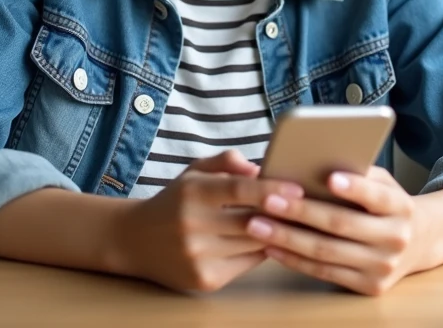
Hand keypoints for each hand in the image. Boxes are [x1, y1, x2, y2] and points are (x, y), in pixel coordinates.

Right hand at [115, 150, 305, 292]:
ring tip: (295, 221)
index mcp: (191, 194)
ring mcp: (198, 257)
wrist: (134, 241)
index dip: (270, 190)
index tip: (298, 189)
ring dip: (276, 233)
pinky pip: (247, 264)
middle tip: (308, 206)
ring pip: (254, 244)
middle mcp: (192, 226)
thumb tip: (257, 167)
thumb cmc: (174, 202)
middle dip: (281, 214)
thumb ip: (225, 162)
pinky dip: (261, 251)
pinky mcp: (205, 280)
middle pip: (252, 221)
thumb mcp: (193, 172)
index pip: (237, 191)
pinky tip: (269, 240)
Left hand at [247, 166, 434, 295]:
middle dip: (300, 212)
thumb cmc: (386, 204)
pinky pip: (324, 273)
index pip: (377, 196)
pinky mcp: (369, 287)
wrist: (419, 243)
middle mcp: (395, 238)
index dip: (354, 188)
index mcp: (401, 206)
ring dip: (287, 239)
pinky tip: (271, 247)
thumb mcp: (382, 183)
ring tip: (257, 224)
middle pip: (342, 225)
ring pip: (327, 252)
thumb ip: (357, 173)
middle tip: (266, 200)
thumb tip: (311, 160)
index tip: (329, 177)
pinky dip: (294, 260)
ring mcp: (382, 266)